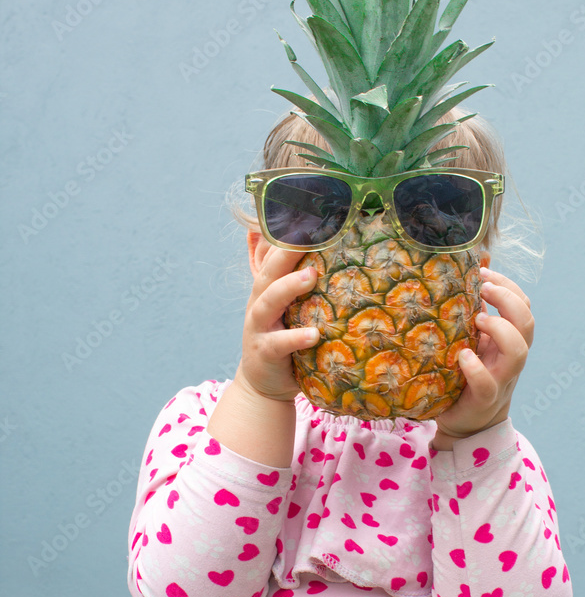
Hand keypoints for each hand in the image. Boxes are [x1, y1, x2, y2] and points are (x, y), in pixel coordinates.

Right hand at [236, 245, 319, 403]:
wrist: (262, 382)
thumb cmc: (281, 336)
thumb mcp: (280, 303)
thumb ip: (282, 274)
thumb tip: (274, 236)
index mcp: (267, 287)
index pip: (273, 255)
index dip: (286, 235)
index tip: (308, 214)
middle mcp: (259, 302)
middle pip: (268, 271)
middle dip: (286, 252)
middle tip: (310, 236)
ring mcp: (259, 327)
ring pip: (268, 302)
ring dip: (289, 287)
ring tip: (312, 275)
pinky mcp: (264, 352)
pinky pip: (279, 343)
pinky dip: (296, 337)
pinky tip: (314, 335)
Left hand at [432, 266, 533, 447]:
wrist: (467, 422)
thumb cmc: (467, 374)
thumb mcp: (472, 340)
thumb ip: (471, 313)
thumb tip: (462, 273)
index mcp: (509, 338)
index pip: (522, 305)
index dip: (508, 285)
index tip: (483, 272)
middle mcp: (510, 357)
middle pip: (526, 323)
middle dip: (507, 299)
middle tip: (482, 287)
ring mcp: (500, 378)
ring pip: (518, 352)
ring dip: (500, 330)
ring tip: (477, 320)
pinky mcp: (484, 399)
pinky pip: (487, 384)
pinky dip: (476, 368)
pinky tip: (463, 356)